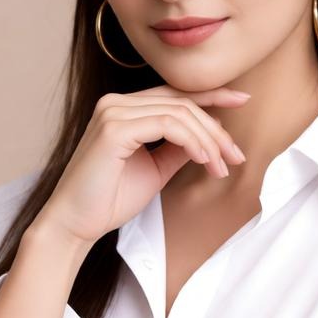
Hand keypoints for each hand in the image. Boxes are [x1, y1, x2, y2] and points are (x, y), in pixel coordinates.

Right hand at [34, 82, 250, 244]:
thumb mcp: (155, 169)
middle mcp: (116, 103)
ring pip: (179, 113)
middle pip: (182, 102)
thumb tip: (209, 139)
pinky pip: (168, 125)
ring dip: (208, 141)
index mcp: (123, 109)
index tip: (242, 101)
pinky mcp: (114, 128)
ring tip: (221, 167)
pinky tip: (203, 160)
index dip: (212, 95)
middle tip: (236, 156)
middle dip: (216, 129)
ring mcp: (113, 112)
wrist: (75, 223)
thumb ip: (178, 149)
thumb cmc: (109, 200)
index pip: (175, 94)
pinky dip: (192, 141)